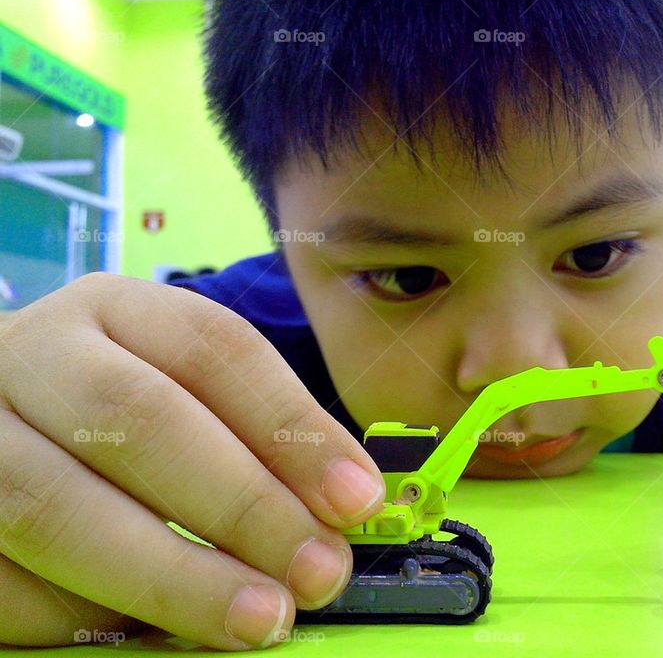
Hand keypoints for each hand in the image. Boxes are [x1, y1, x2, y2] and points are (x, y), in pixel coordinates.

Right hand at [0, 273, 383, 648]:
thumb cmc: (107, 412)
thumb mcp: (178, 389)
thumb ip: (248, 436)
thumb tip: (339, 510)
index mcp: (113, 309)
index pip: (216, 349)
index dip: (293, 428)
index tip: (355, 499)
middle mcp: (34, 353)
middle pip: (142, 418)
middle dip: (243, 505)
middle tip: (316, 572)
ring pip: (58, 506)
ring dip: (172, 575)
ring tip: (256, 617)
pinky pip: (2, 574)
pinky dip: (79, 613)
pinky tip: (149, 631)